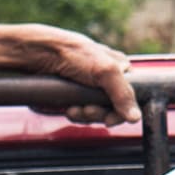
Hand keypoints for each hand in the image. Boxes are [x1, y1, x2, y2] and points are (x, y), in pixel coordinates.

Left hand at [0, 23, 137, 123]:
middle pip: (111, 109)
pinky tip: (67, 108)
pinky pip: (79, 112)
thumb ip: (123, 95)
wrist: (39, 53)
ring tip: (73, 109)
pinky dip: (74, 114)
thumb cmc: (74, 54)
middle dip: (97, 113)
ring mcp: (89, 88)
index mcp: (121, 69)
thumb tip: (136, 117)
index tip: (108, 120)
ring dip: (84, 115)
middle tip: (86, 110)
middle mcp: (106, 79)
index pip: (130, 98)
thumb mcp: (105, 72)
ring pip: (95, 112)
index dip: (119, 112)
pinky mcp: (73, 95)